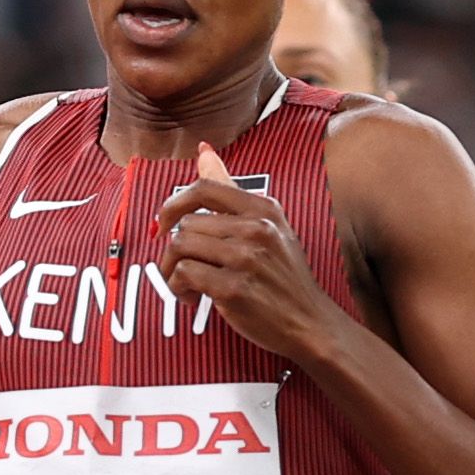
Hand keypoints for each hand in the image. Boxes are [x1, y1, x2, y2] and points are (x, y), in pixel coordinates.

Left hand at [156, 143, 339, 364]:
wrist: (309, 323)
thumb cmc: (286, 278)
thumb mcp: (270, 227)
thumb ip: (233, 192)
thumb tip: (204, 152)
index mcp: (264, 208)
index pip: (204, 188)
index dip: (174, 204)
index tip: (165, 223)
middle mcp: (256, 228)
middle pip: (186, 224)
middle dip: (175, 249)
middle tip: (184, 268)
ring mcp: (245, 258)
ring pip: (180, 246)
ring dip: (172, 270)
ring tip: (187, 284)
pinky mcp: (233, 288)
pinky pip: (183, 274)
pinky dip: (178, 288)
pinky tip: (193, 298)